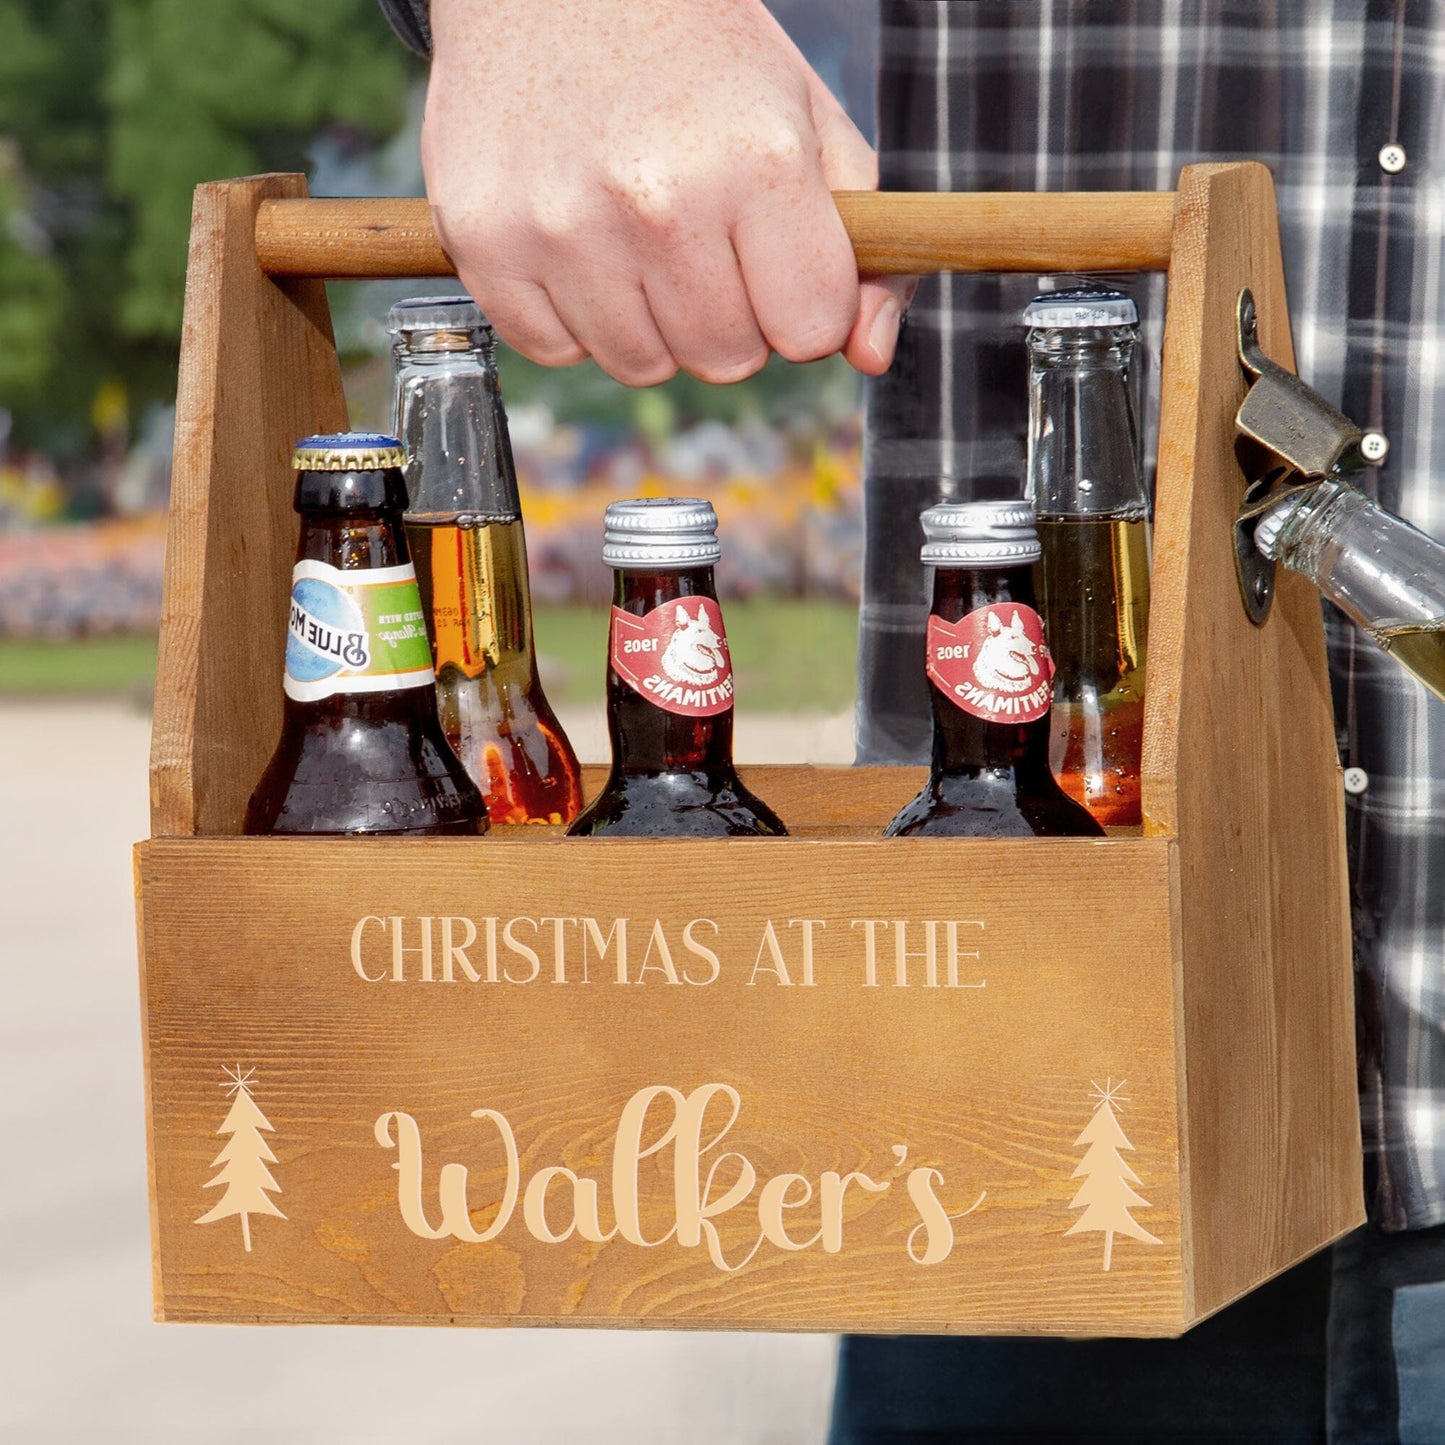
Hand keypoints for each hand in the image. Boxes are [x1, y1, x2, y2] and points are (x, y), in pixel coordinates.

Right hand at [424, 0, 911, 384]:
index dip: (802, 305)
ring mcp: (561, 226)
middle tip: (703, 239)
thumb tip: (870, 354)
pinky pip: (553, 350)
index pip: (810, 330)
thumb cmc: (696, 58)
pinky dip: (571, 315)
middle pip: (726, 360)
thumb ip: (865, 245)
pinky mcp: (485, 241)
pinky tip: (578, 242)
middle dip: (729, 317)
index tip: (777, 262)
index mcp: (758, 164)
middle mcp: (657, 202)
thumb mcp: (806, 123)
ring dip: (650, 322)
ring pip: (641, 365)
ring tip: (636, 236)